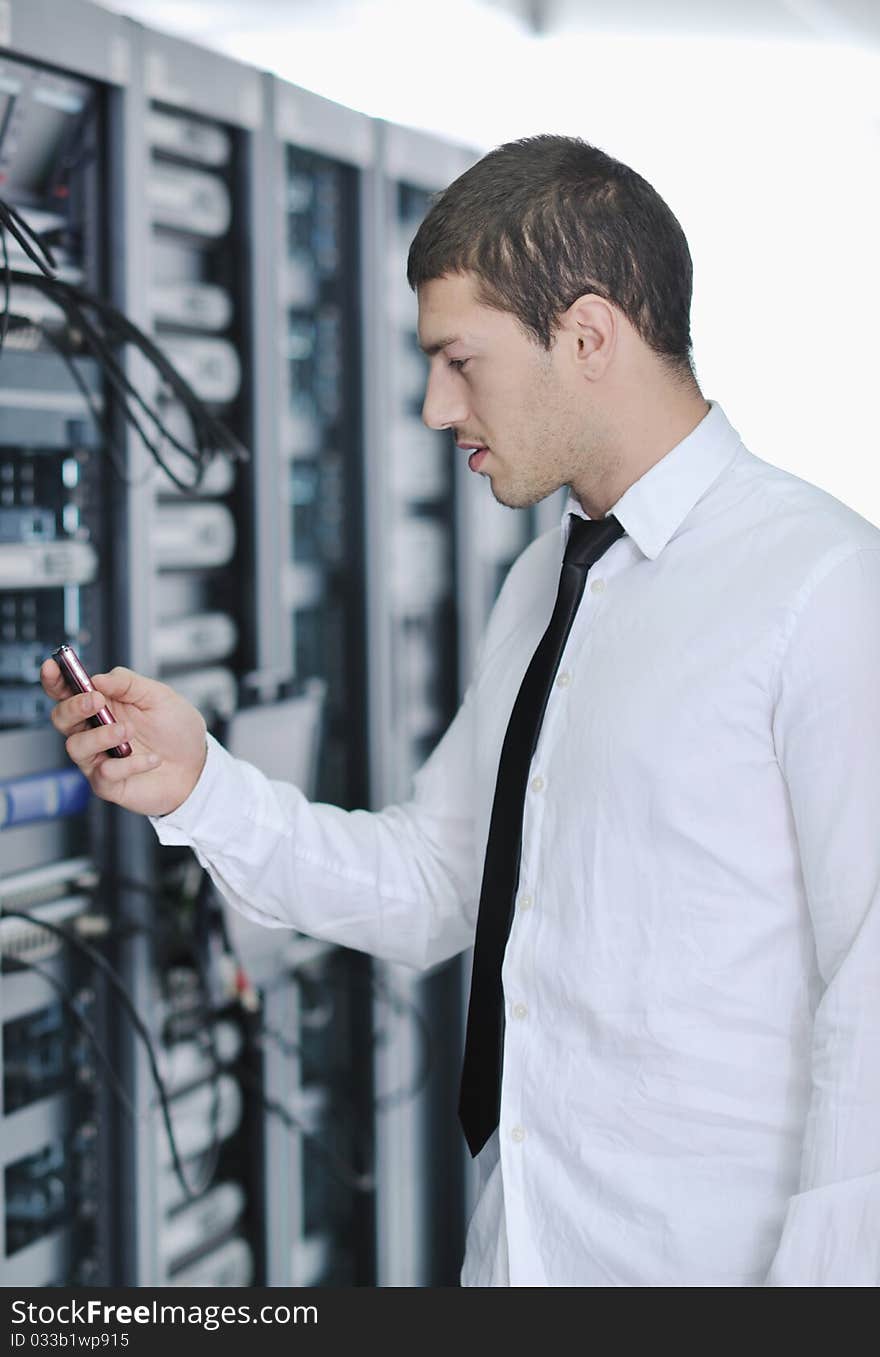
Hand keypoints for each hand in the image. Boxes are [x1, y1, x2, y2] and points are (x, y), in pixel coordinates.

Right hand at [41, 660, 207, 817]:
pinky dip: (130, 764)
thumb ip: (128, 683)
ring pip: (76, 747)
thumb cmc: (176, 731)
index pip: (68, 691)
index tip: (53, 667)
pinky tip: (152, 759)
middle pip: (61, 718)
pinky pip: (104, 773)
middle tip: (98, 701)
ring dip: (101, 736)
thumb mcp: (159, 696)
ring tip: (128, 731)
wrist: (198, 766)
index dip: (55, 679)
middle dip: (74, 707)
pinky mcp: (108, 784)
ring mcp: (98, 758)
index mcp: (103, 706)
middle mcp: (94, 731)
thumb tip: (98, 679)